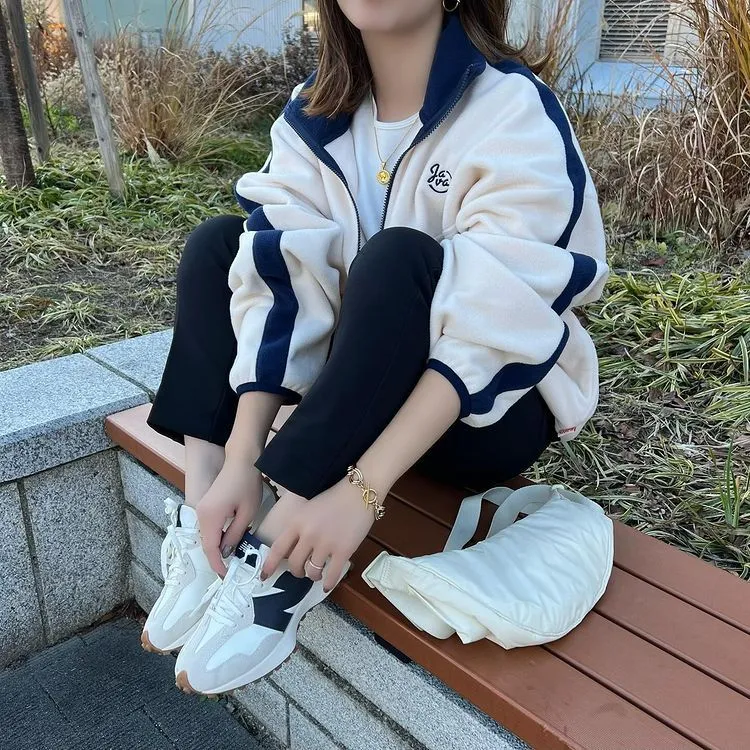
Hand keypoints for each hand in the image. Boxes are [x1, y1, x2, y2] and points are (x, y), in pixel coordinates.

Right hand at [196, 458, 263, 576]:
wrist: (241, 460)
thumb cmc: (247, 484)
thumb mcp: (247, 513)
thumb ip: (236, 534)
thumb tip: (227, 552)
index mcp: (210, 517)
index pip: (210, 548)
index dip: (217, 565)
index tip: (226, 577)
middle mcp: (200, 514)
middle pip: (206, 543)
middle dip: (217, 558)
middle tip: (231, 571)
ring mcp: (201, 509)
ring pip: (207, 536)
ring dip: (218, 548)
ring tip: (232, 559)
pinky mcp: (206, 506)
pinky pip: (209, 528)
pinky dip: (217, 537)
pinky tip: (229, 541)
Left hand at [261, 477, 375, 590]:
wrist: (359, 492)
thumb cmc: (334, 498)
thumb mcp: (308, 508)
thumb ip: (299, 527)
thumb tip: (292, 548)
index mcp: (297, 522)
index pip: (278, 548)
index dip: (269, 565)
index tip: (263, 576)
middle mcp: (308, 534)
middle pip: (295, 564)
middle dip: (296, 572)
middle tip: (301, 571)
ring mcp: (326, 544)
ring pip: (312, 571)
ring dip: (313, 576)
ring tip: (317, 575)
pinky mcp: (343, 550)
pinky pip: (332, 574)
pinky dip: (328, 583)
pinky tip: (327, 585)